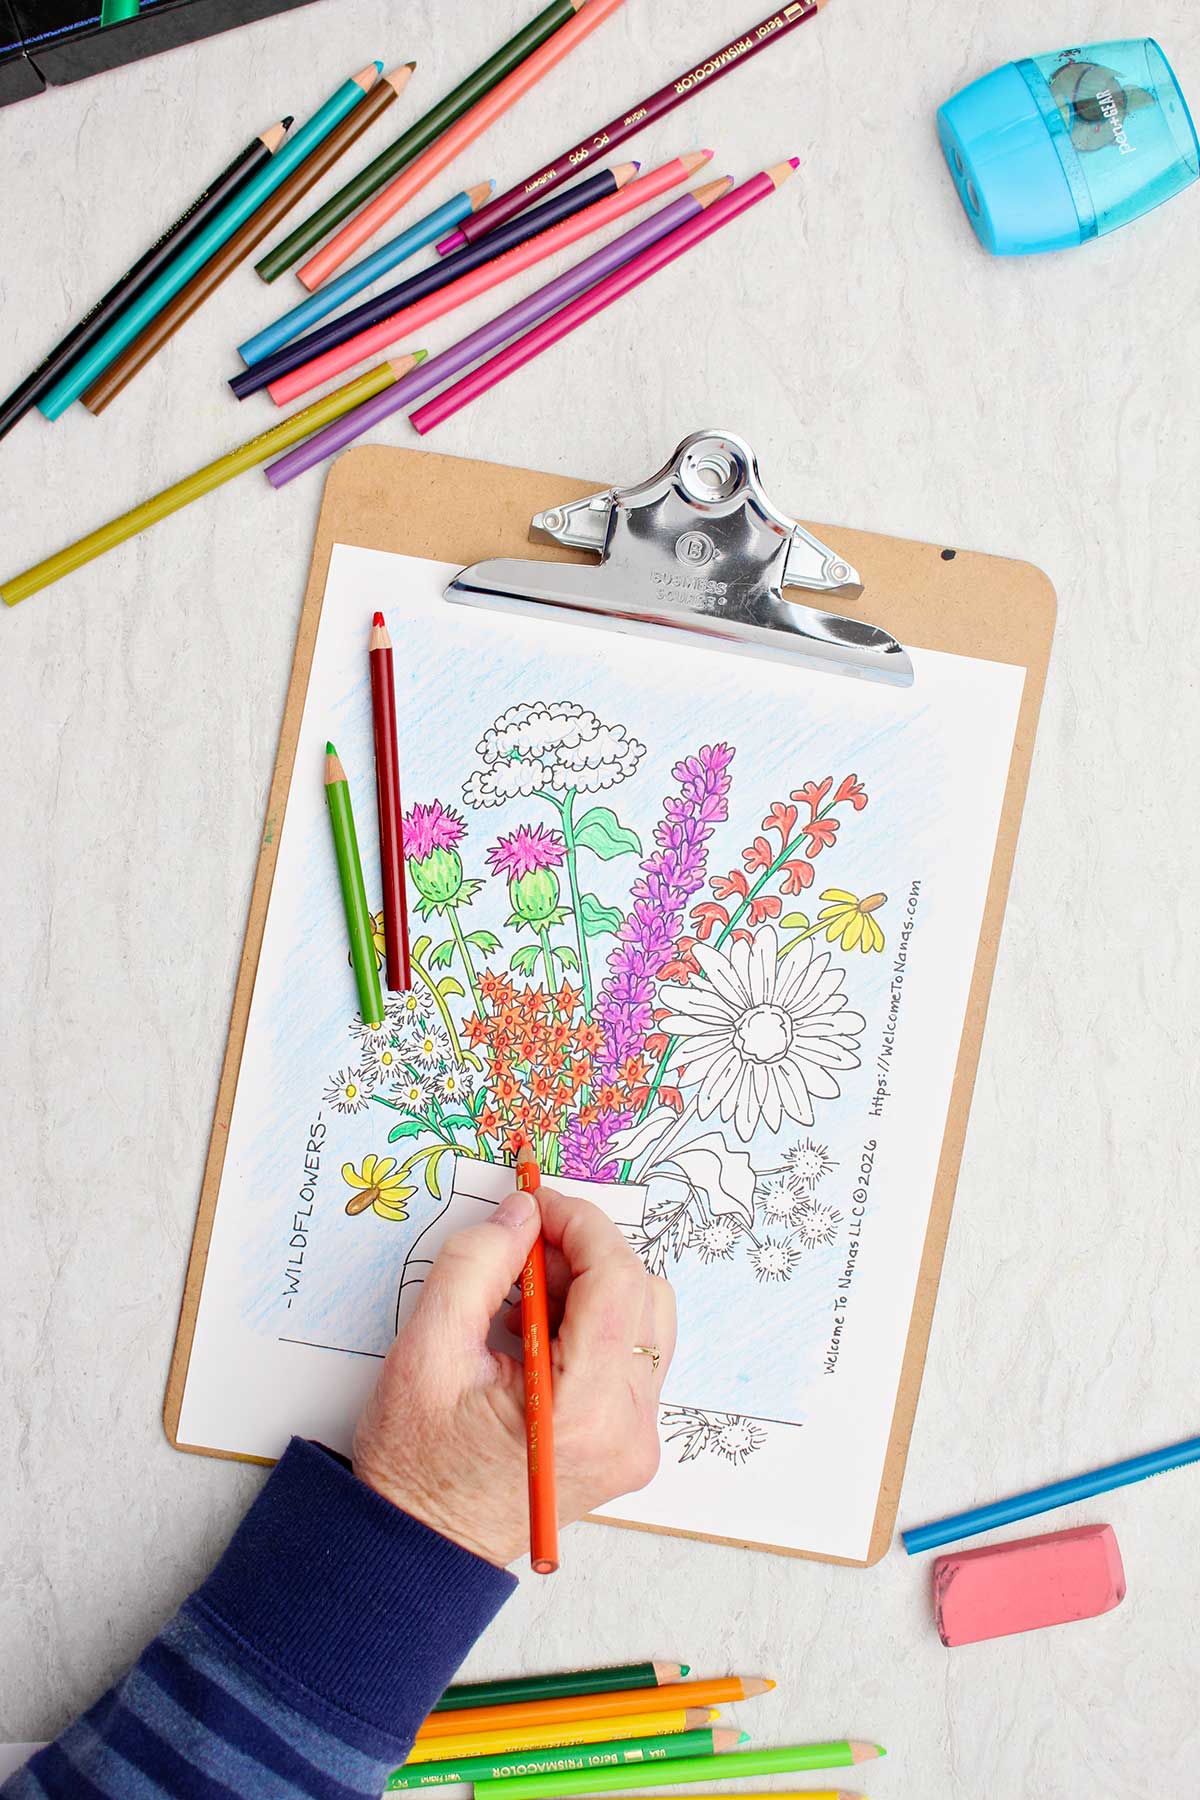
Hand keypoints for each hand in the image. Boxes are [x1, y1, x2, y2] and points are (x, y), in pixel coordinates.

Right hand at [353, 1184, 675, 1566]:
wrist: (419, 1548)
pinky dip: (594, 1327)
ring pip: (645, 1323)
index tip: (537, 1204)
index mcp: (583, 1410)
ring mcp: (637, 1442)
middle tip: (522, 1253)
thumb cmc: (414, 1464)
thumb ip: (477, 1265)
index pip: (618, 1282)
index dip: (581, 1226)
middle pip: (643, 1296)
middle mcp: (629, 1430)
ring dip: (591, 1290)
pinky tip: (537, 1336)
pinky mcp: (630, 1445)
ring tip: (522, 1302)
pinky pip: (633, 1358)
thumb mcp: (428, 1350)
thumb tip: (523, 1213)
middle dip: (586, 1256)